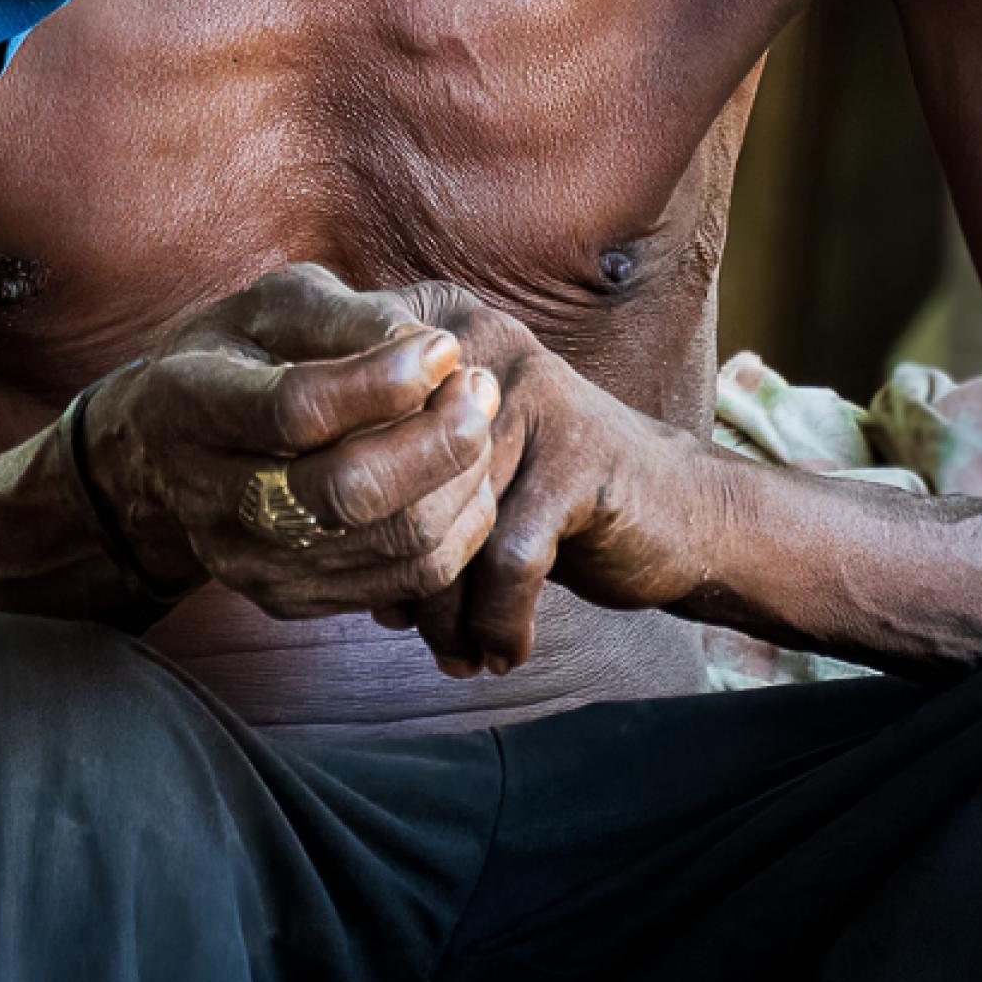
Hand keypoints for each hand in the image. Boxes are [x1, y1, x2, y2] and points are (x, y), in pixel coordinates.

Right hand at [81, 264, 502, 621]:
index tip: (444, 346)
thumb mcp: (271, 307)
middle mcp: (213, 499)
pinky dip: (457, 525)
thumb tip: (433, 350)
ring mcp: (251, 562)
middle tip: (478, 385)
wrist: (163, 457)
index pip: (296, 410)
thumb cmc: (236, 357)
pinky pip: (406, 579)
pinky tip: (462, 473)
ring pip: (393, 543)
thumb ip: (346, 317)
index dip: (385, 381)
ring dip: (462, 479)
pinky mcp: (292, 599)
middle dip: (441, 439)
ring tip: (477, 417)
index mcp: (192, 407)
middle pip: (350, 493)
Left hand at [376, 287, 720, 676]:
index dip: (338, 509)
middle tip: (399, 622)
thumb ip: (383, 475)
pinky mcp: (577, 458)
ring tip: (449, 651)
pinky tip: (503, 651)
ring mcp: (530, 397)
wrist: (678, 511)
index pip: (342, 419)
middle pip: (387, 477)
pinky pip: (507, 560)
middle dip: (386, 569)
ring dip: (441, 612)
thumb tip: (304, 545)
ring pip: (441, 525)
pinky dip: (498, 622)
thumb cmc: (543, 494)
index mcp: (433, 331)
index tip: (351, 571)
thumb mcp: (457, 466)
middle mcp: (477, 347)